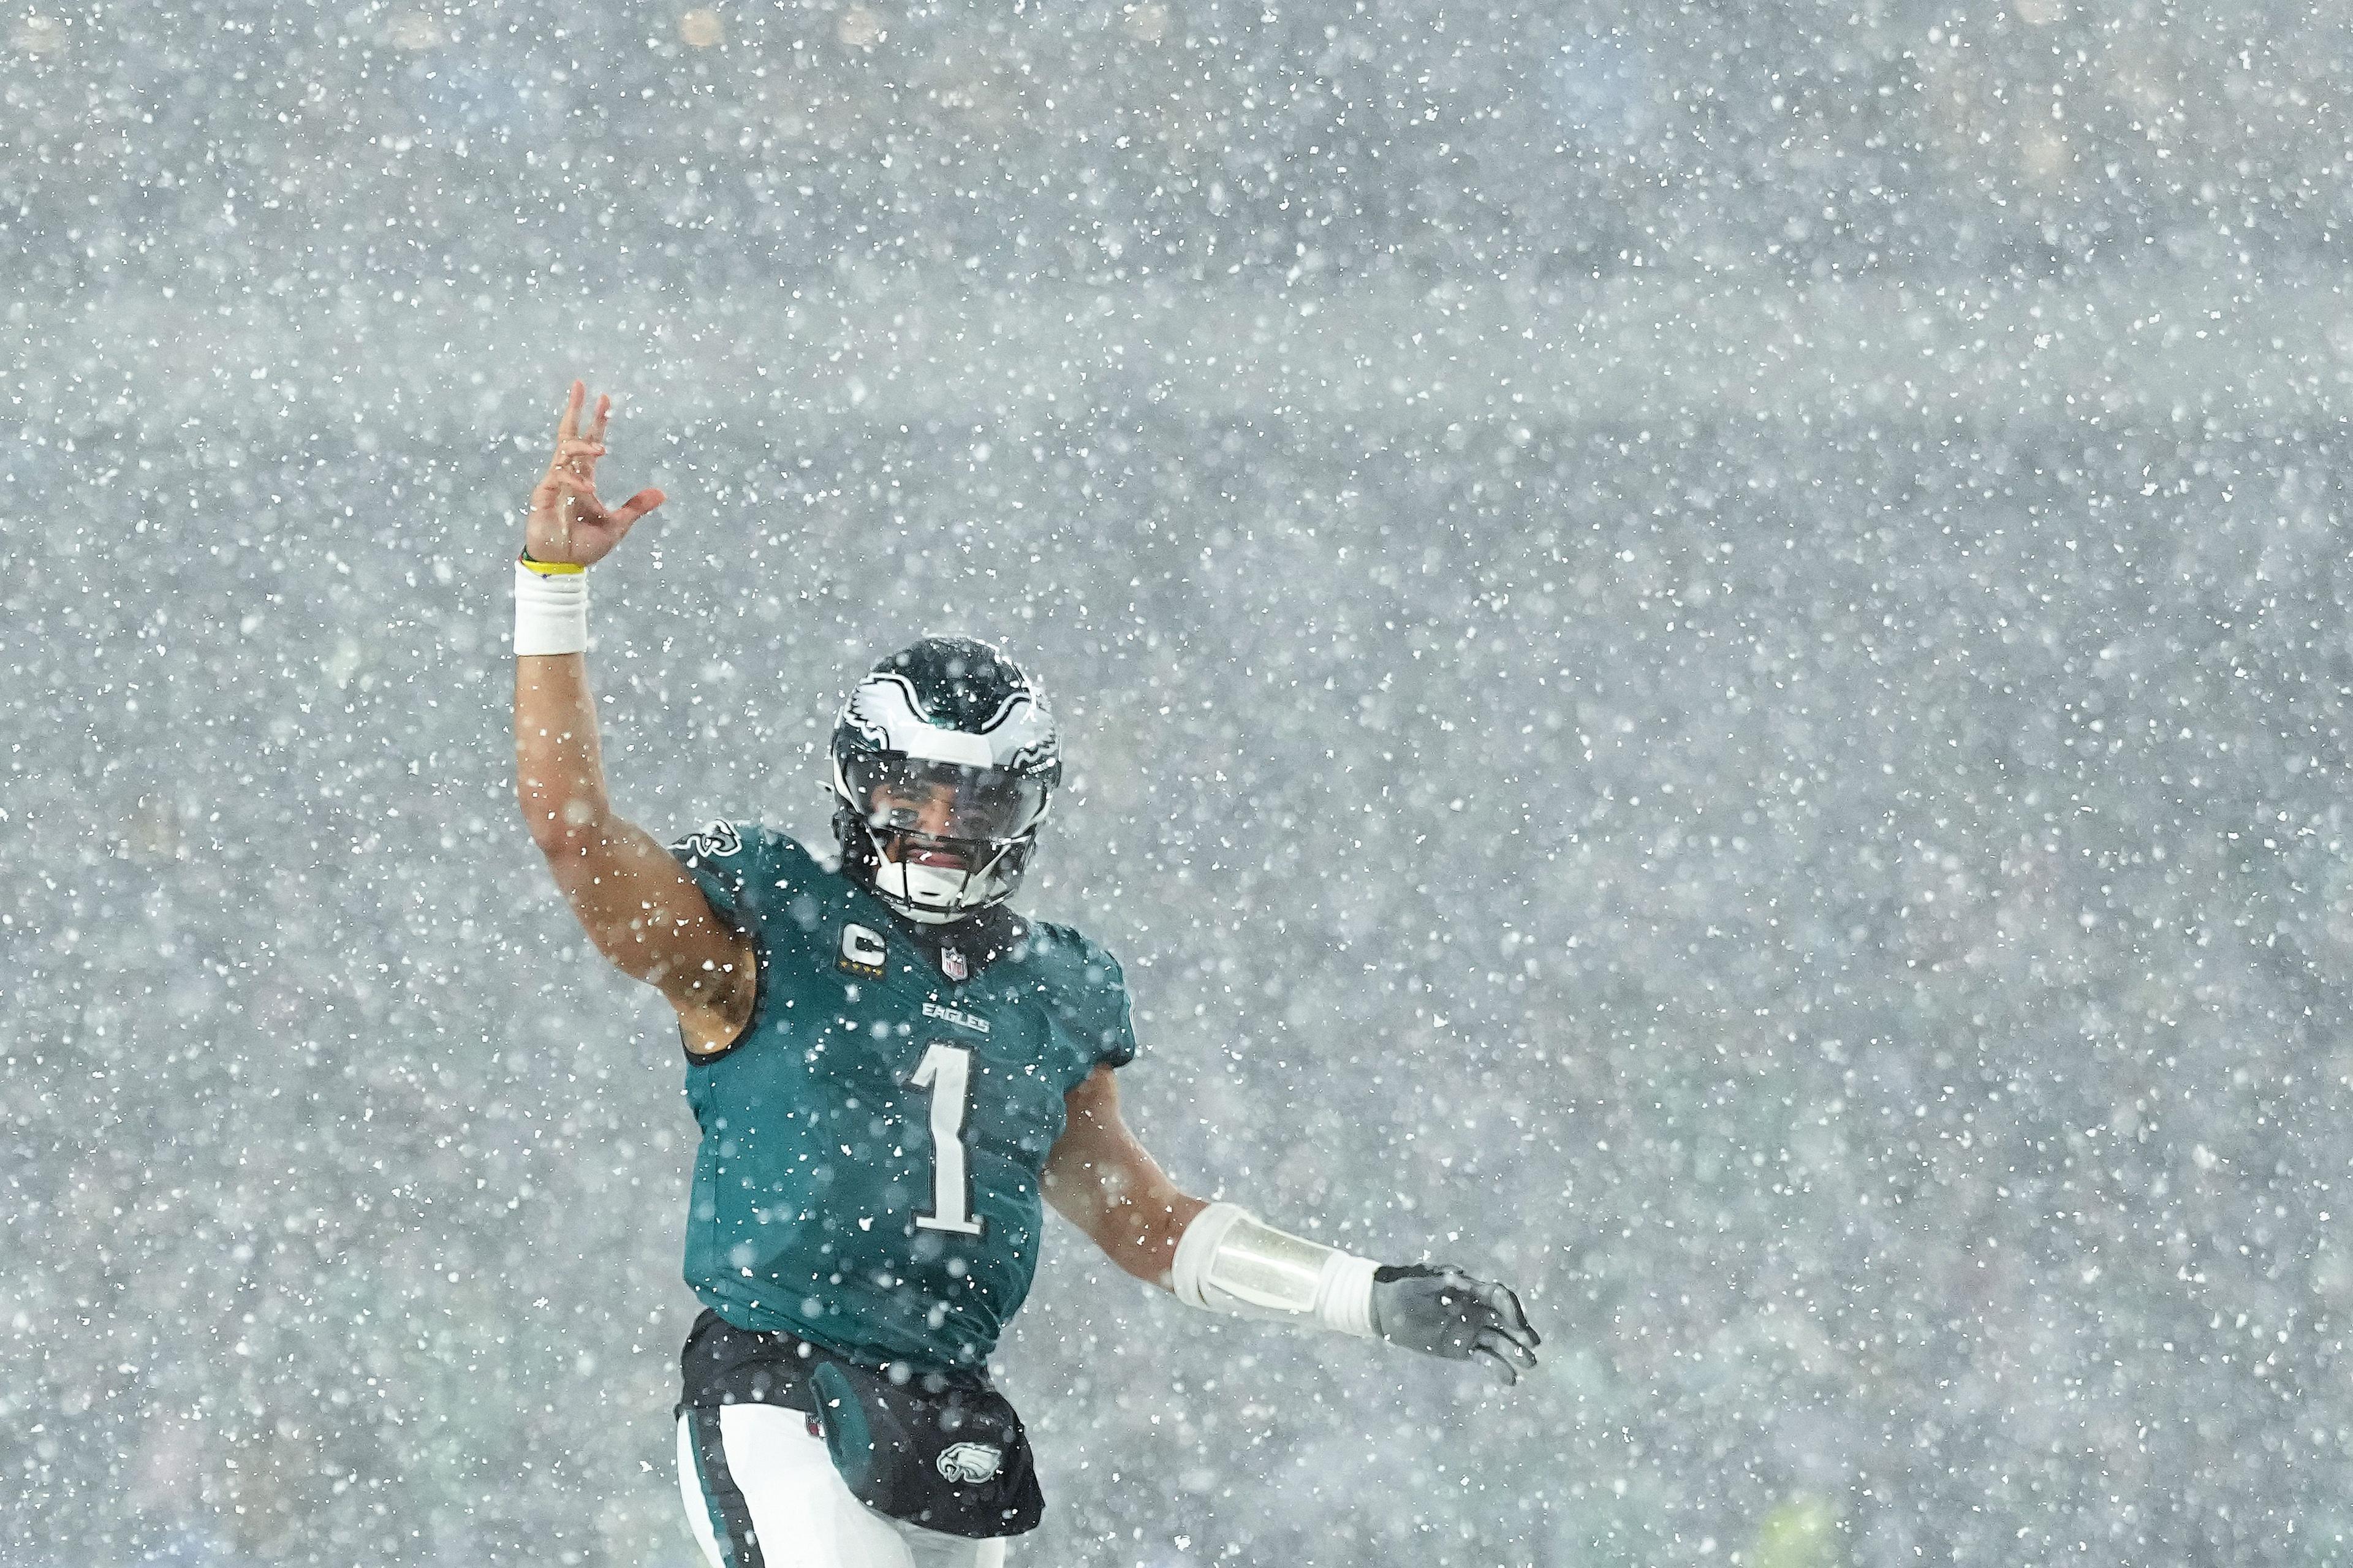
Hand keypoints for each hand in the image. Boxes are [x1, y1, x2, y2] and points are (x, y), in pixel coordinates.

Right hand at [525, 380, 664, 566]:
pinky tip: (588, 491)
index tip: (605, 399)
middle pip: (569, 434)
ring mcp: (553, 482)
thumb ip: (636, 507)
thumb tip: (663, 492)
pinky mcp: (542, 494)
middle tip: (582, 385)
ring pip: (564, 450)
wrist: (563, 566)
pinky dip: (575, 481)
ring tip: (603, 449)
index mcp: (584, 478)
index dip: (597, 421)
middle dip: (574, 409)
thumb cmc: (585, 546)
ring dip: (583, 446)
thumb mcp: (617, 525)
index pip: (590, 442)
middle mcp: (568, 475)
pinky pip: (558, 477)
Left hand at [1370, 1264, 1540, 1385]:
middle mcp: (1476, 1310)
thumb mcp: (1419, 1280)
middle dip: (1520, 1332)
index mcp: (1470, 1289)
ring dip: (1515, 1352)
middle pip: (1505, 1321)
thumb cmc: (1404, 1287)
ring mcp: (1471, 1331)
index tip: (1516, 1322)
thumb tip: (1459, 1276)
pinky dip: (1499, 1368)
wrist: (1386, 1308)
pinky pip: (1485, 1358)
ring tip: (1529, 1364)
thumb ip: (1439, 1279)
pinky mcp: (1462, 1349)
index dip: (1511, 1307)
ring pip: (1499, 1341)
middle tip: (1532, 1345)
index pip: (1498, 1296)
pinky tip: (1511, 1379)